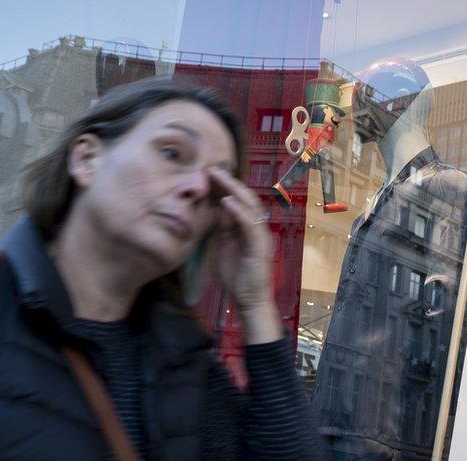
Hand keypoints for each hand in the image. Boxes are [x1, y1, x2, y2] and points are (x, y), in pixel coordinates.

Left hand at [208, 167, 282, 343]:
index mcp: (246, 227)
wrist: (249, 300)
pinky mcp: (259, 246)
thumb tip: (218, 208)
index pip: (237, 201)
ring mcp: (259, 235)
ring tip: (219, 177)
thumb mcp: (224, 246)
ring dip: (234, 190)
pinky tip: (226, 201)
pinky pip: (250, 224)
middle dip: (228, 182)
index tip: (207, 173)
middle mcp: (255, 227)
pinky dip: (238, 211)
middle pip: (244, 198)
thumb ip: (223, 228)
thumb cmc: (237, 276)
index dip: (224, 186)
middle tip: (211, 168)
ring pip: (250, 205)